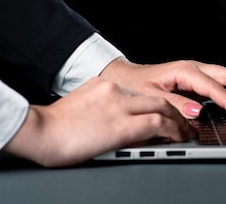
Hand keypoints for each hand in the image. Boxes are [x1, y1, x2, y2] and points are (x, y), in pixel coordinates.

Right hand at [3, 77, 196, 166]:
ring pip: (162, 108)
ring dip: (179, 123)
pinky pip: (158, 124)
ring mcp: (120, 104)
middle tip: (185, 125)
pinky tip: (178, 139)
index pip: (140, 95)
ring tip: (186, 134)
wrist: (39, 131)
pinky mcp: (122, 123)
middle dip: (174, 113)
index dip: (157, 107)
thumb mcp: (81, 109)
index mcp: (103, 86)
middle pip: (155, 98)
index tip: (166, 116)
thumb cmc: (52, 128)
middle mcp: (114, 90)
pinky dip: (173, 131)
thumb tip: (121, 126)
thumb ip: (102, 110)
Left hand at [99, 57, 225, 120]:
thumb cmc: (136, 86)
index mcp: (184, 71)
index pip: (214, 86)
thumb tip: (198, 111)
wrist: (127, 78)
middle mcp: (194, 69)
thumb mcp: (151, 97)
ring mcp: (199, 74)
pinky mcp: (199, 82)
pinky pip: (223, 84)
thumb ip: (175, 104)